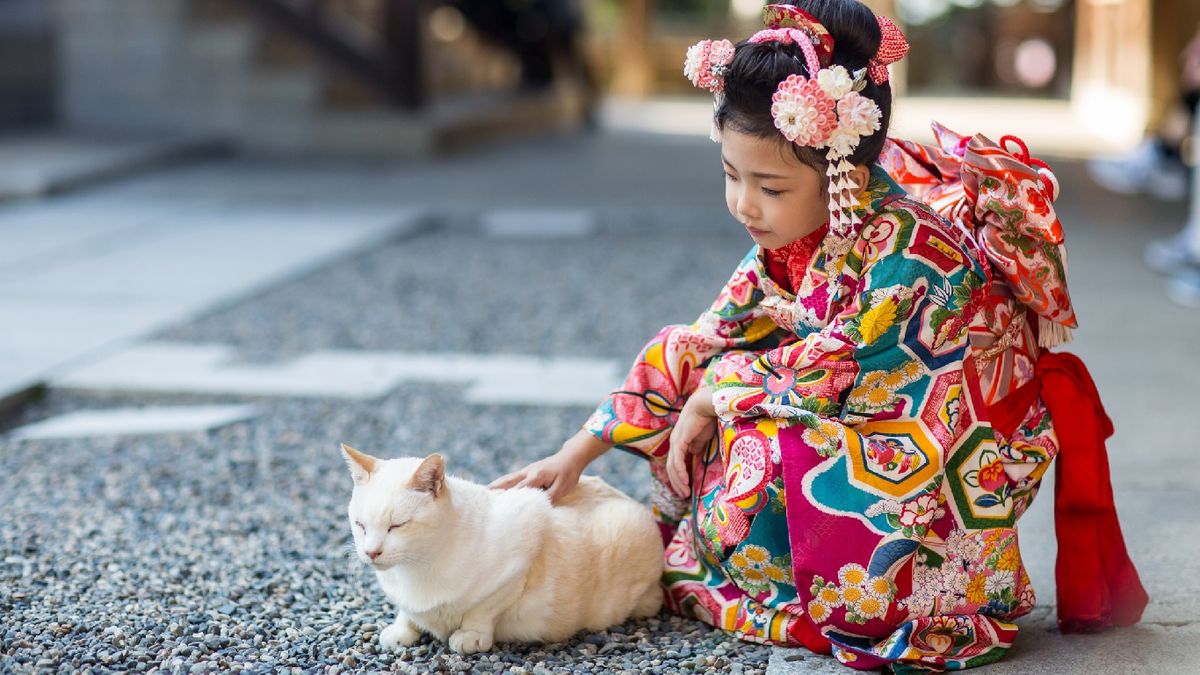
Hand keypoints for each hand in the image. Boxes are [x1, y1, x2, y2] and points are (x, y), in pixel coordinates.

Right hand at [489, 430, 609, 504]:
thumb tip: (537, 507)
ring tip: (482, 494)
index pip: (520, 489)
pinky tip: (496, 489)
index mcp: (536, 476)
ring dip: (496, 486)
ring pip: (508, 479)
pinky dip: (503, 483)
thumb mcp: (563, 487)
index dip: (509, 499)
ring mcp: (527, 470)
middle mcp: (528, 472)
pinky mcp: (528, 471)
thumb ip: (550, 497)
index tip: (498, 508)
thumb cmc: (568, 473)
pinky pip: (512, 478)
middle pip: (508, 482)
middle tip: (481, 499)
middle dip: (495, 490)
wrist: (571, 457)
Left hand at [666, 385, 717, 496]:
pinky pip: (677, 461)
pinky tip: (685, 482)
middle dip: (677, 483)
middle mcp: (675, 442)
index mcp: (680, 442)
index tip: (686, 488)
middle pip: (671, 468)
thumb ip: (698, 446)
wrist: (706, 404)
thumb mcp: (703, 437)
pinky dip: (680, 472)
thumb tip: (695, 455)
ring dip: (678, 481)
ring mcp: (675, 441)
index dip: (679, 477)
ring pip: (672, 467)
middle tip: (684, 495)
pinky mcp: (679, 441)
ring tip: (685, 493)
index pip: (675, 463)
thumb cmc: (707, 417)